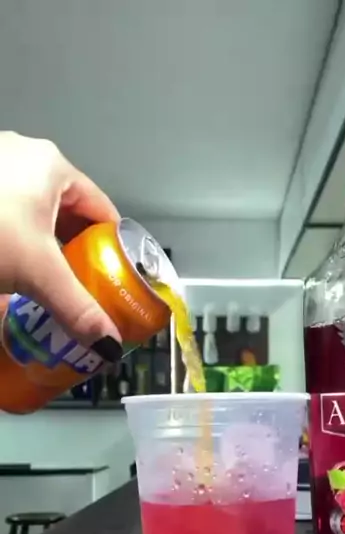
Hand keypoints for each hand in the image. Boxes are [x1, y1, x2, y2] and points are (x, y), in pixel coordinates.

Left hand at [0, 131, 121, 358]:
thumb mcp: (38, 274)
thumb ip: (77, 309)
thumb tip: (109, 346)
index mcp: (53, 165)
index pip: (102, 209)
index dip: (113, 248)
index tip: (115, 281)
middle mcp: (25, 155)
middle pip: (68, 213)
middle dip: (77, 252)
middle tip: (83, 288)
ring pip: (36, 213)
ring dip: (45, 248)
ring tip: (48, 283)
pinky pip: (9, 213)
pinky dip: (18, 240)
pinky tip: (12, 267)